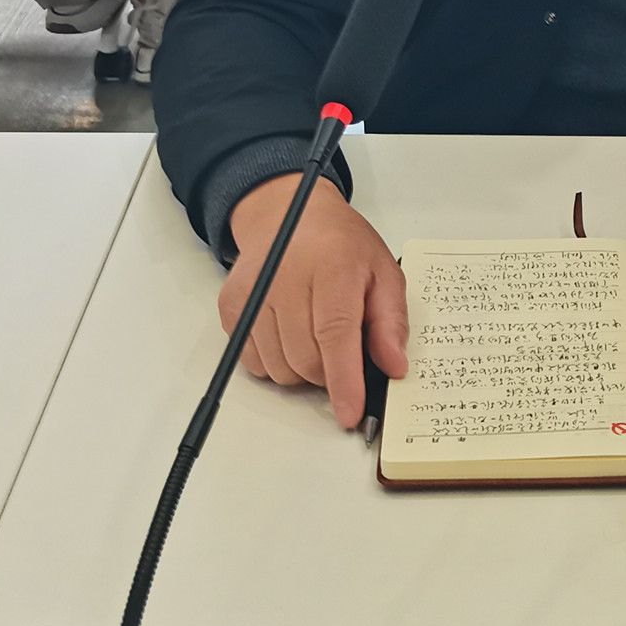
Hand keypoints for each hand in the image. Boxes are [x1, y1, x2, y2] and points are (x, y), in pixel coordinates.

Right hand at [220, 177, 407, 429]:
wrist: (288, 212)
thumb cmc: (340, 244)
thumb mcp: (382, 271)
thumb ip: (390, 321)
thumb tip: (394, 367)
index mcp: (332, 266)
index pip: (335, 333)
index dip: (344, 380)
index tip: (350, 413)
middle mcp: (285, 277)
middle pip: (306, 359)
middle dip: (329, 374)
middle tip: (342, 351)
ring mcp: (253, 292)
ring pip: (279, 368)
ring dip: (302, 370)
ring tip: (315, 335)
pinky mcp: (231, 306)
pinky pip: (254, 362)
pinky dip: (276, 362)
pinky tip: (289, 333)